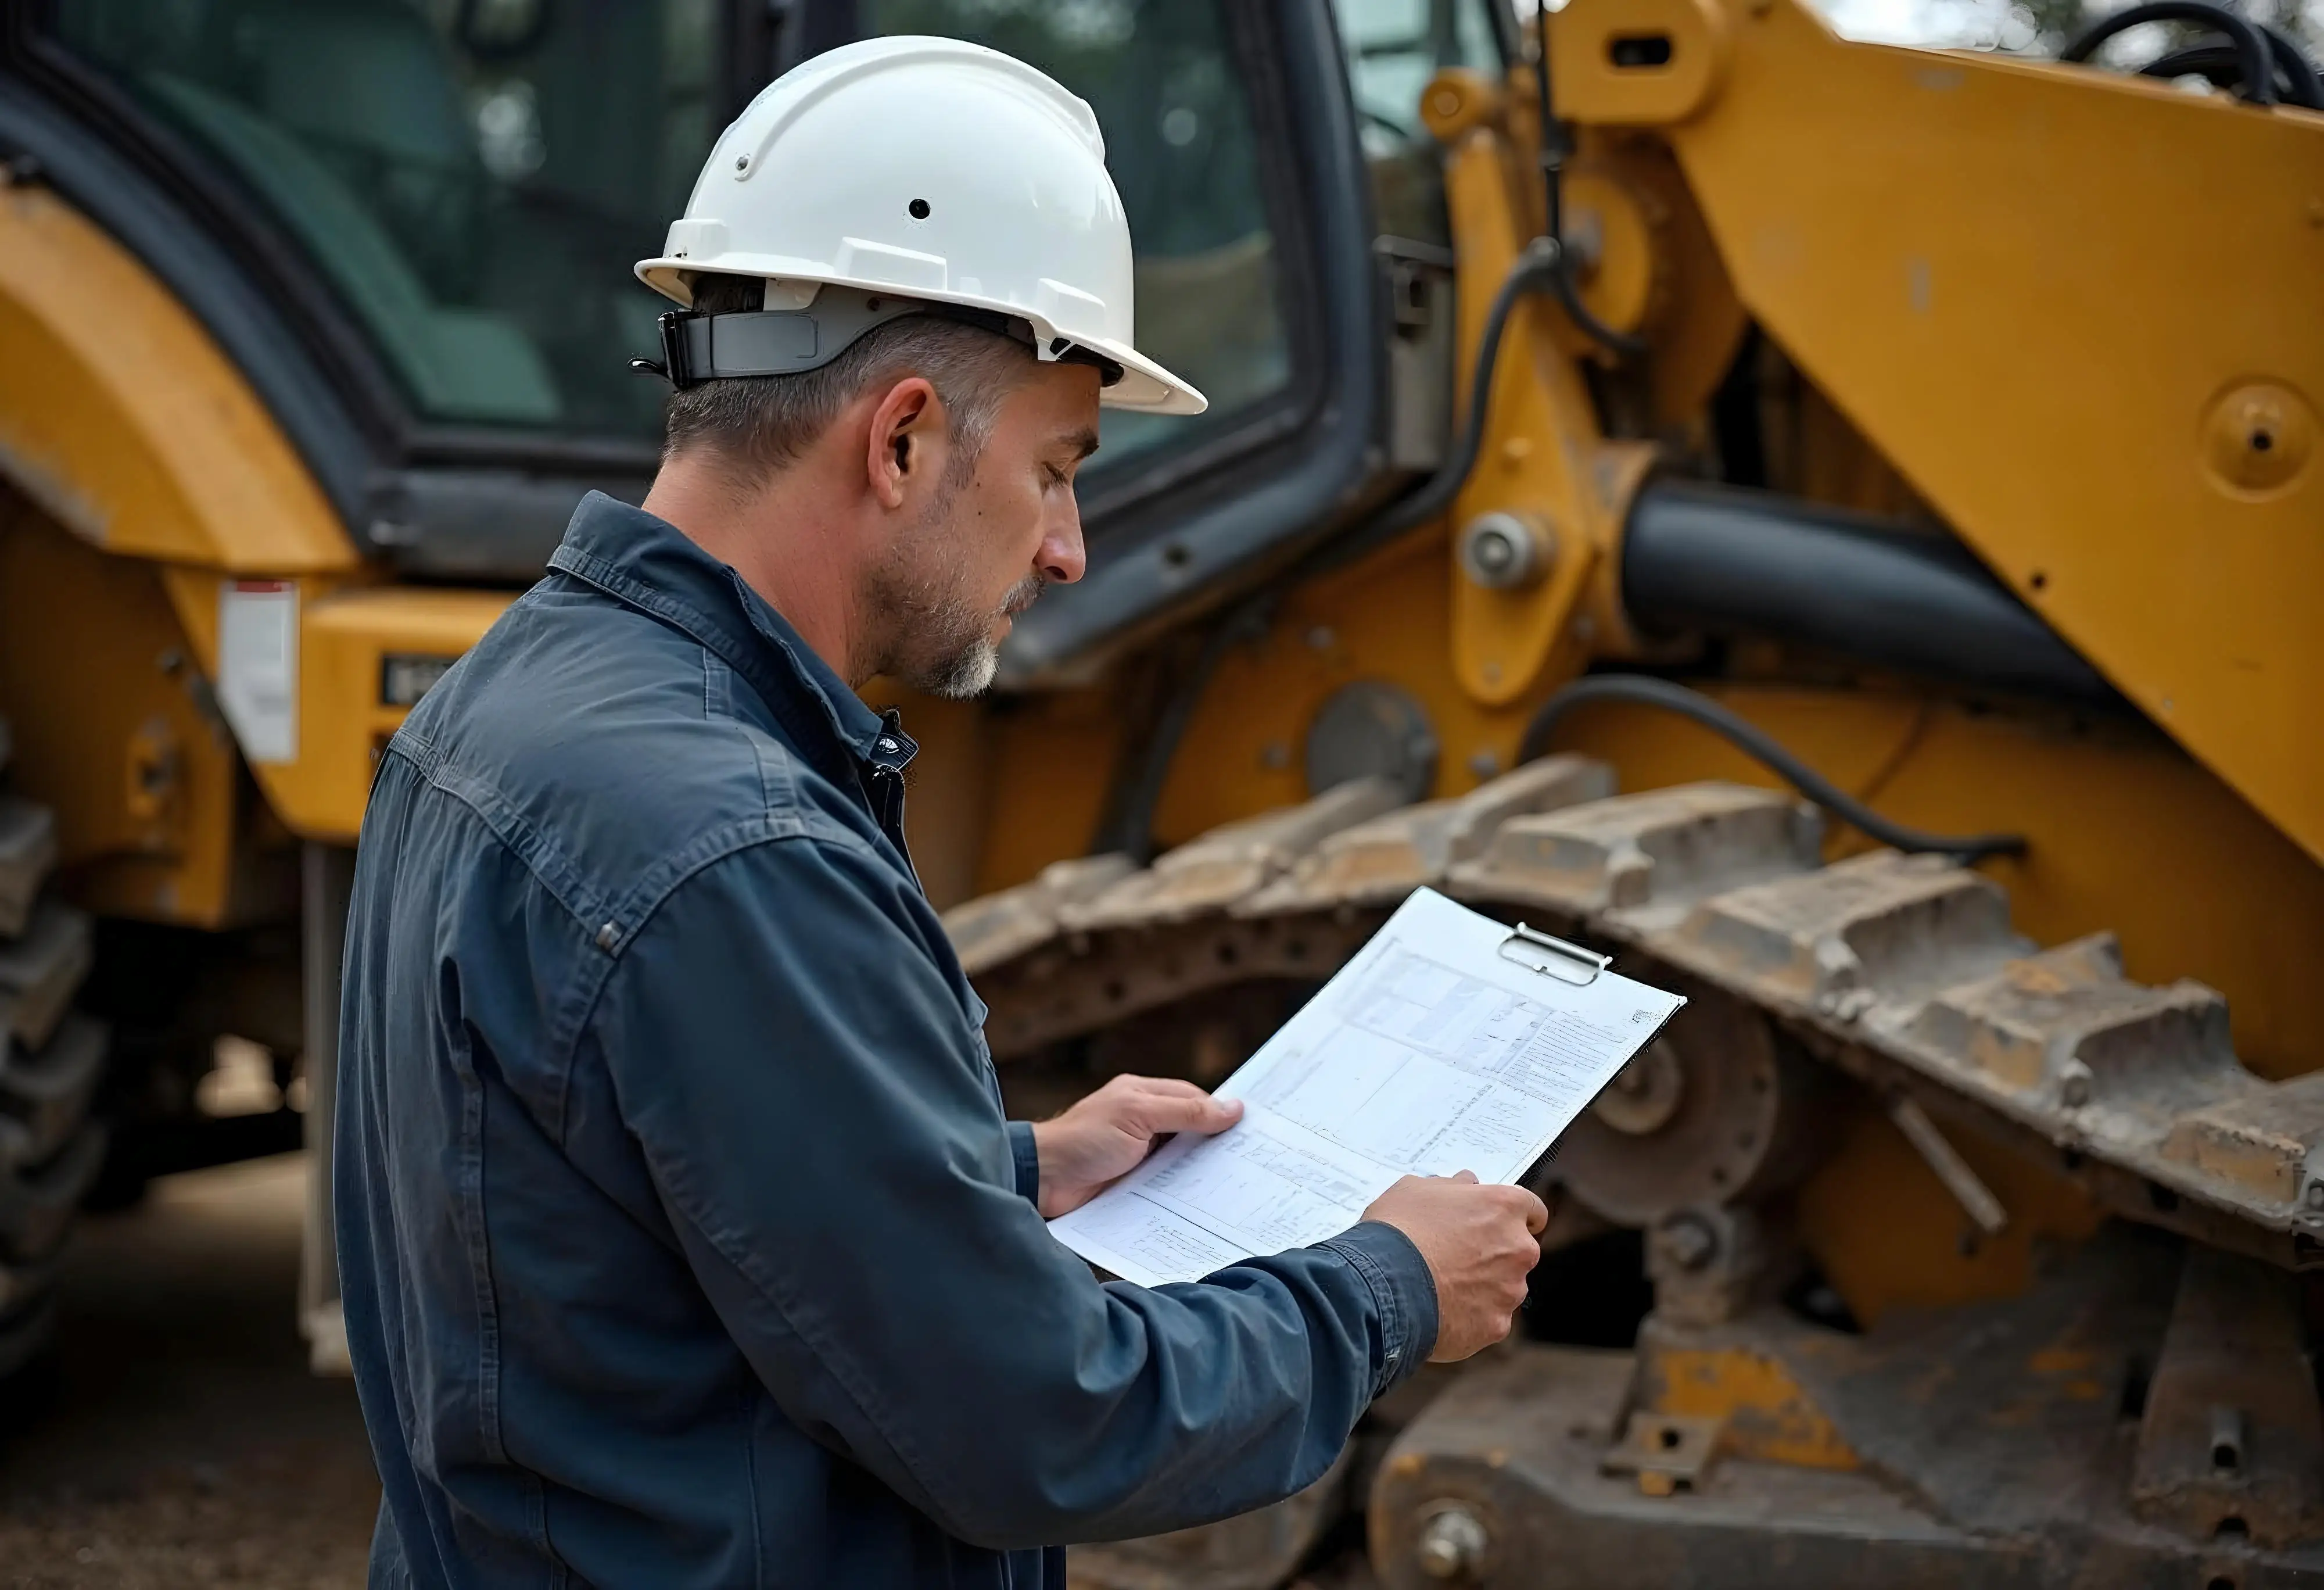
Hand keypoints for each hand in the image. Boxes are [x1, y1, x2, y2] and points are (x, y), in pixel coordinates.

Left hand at [1032, 1075, 1243, 1217]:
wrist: (1041, 1180)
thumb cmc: (1083, 1139)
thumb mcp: (1139, 1116)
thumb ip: (1186, 1112)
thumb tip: (1233, 1108)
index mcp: (1143, 1095)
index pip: (1193, 1099)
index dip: (1221, 1112)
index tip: (1252, 1128)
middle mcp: (1142, 1121)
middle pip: (1190, 1129)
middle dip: (1216, 1144)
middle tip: (1252, 1161)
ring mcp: (1136, 1153)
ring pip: (1180, 1158)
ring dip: (1201, 1171)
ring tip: (1235, 1186)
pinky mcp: (1131, 1181)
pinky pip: (1165, 1183)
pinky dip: (1183, 1191)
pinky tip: (1203, 1202)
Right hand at [1360, 1172, 1546, 1361]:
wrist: (1382, 1288)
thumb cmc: (1399, 1232)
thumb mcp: (1415, 1189)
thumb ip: (1452, 1186)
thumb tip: (1467, 1184)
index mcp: (1504, 1207)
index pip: (1534, 1210)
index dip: (1513, 1217)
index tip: (1497, 1224)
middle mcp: (1519, 1248)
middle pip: (1519, 1251)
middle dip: (1496, 1254)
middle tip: (1458, 1256)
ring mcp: (1511, 1290)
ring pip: (1505, 1287)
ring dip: (1484, 1286)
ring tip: (1444, 1286)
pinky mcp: (1497, 1326)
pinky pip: (1490, 1318)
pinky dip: (1472, 1316)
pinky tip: (1442, 1311)